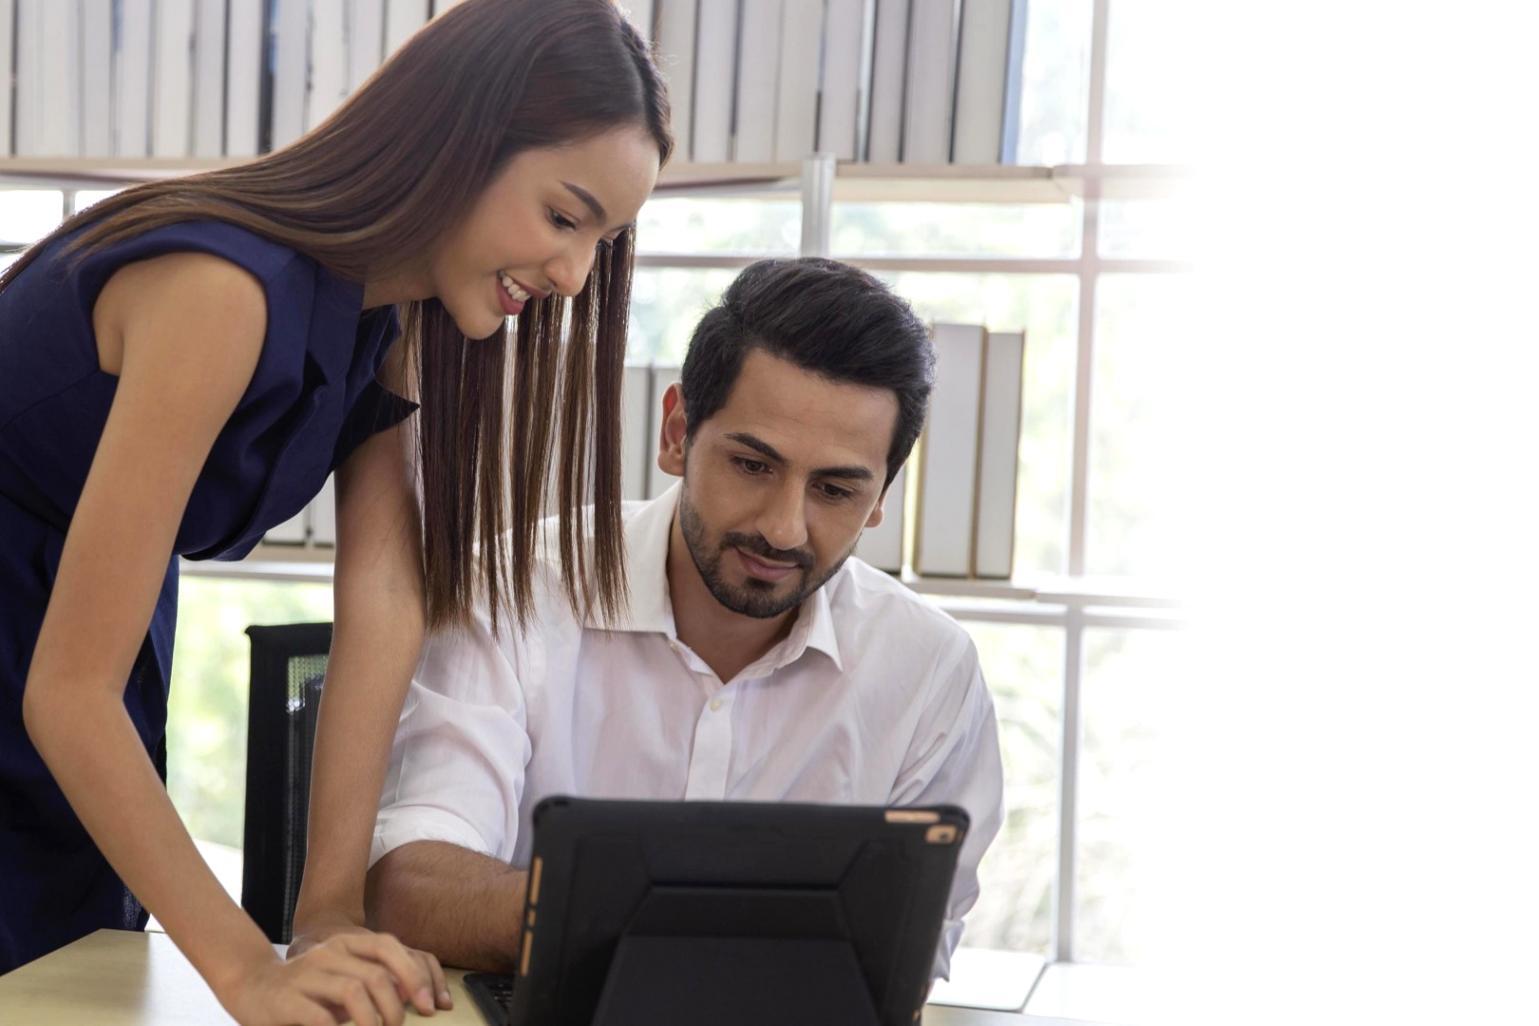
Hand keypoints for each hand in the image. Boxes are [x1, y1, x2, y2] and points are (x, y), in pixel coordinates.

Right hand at [212, 936, 432, 1025]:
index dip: (415, 976)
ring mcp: (306, 974)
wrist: (251, 985)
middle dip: (396, 1006)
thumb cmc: (307, 989)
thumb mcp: (343, 981)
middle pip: (376, 975)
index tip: (429, 1006)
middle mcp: (328, 954)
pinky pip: (320, 1017)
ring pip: (353, 991)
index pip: (389, 948)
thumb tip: (416, 997)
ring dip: (372, 1019)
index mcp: (346, 945)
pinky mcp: (286, 1000)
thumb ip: (375, 983)